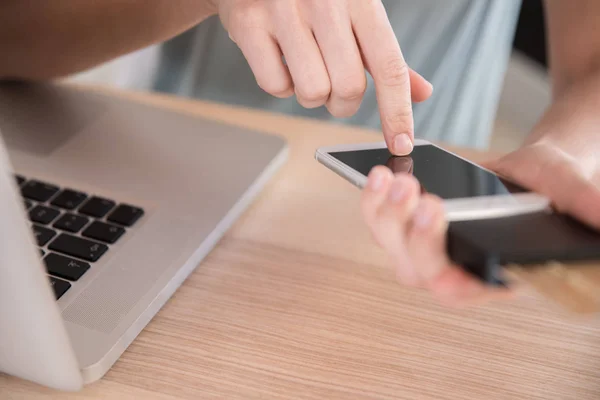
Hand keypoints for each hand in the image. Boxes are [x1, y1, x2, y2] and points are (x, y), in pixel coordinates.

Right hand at [216, 0, 432, 154]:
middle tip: (335, 91)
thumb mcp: (356, 14)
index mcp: (360, 0)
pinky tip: (280, 62)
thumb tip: (421, 92)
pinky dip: (280, 85)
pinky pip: (275, 85)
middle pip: (349, 88)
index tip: (401, 143)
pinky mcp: (250, 24)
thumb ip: (385, 55)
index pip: (389, 67)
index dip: (397, 111)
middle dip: (343, 104)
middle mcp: (326, 3)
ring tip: (305, 70)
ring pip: (312, 92)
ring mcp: (285, 12)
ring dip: (312, 96)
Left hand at [360, 73, 599, 306]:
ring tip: (394, 180)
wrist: (526, 174)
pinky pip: (379, 218)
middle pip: (418, 269)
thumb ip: (584, 204)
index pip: (462, 292)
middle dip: (415, 237)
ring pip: (390, 244)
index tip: (444, 264)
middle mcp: (451, 267)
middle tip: (423, 199)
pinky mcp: (405, 221)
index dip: (450, 284)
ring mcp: (423, 246)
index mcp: (489, 274)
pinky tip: (379, 174)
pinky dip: (373, 199)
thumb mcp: (568, 190)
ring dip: (386, 215)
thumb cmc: (548, 188)